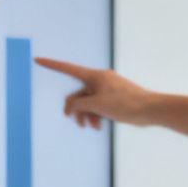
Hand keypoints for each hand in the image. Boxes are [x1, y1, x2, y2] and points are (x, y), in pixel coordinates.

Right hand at [34, 56, 154, 129]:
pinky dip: (96, 115)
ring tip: (91, 127)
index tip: (37, 59)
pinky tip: (99, 126)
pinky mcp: (114, 98)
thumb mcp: (96, 105)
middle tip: (76, 123)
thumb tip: (71, 105)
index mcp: (94, 76)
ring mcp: (107, 89)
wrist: (150, 110)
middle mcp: (100, 80)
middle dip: (76, 109)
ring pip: (88, 102)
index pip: (67, 68)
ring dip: (87, 115)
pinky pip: (98, 105)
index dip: (51, 65)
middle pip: (78, 93)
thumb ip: (78, 104)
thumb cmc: (125, 104)